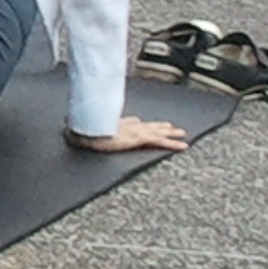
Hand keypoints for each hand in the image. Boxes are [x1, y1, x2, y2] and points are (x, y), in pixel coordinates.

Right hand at [69, 116, 189, 153]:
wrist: (85, 133)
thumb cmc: (83, 132)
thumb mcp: (87, 129)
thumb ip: (89, 128)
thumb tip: (84, 128)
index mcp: (116, 125)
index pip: (131, 123)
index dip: (140, 123)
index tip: (143, 122)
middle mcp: (128, 126)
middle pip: (148, 125)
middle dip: (160, 126)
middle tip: (171, 126)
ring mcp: (135, 131)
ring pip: (158, 132)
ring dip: (171, 133)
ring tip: (182, 133)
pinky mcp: (139, 138)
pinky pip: (161, 142)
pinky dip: (173, 144)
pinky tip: (184, 146)